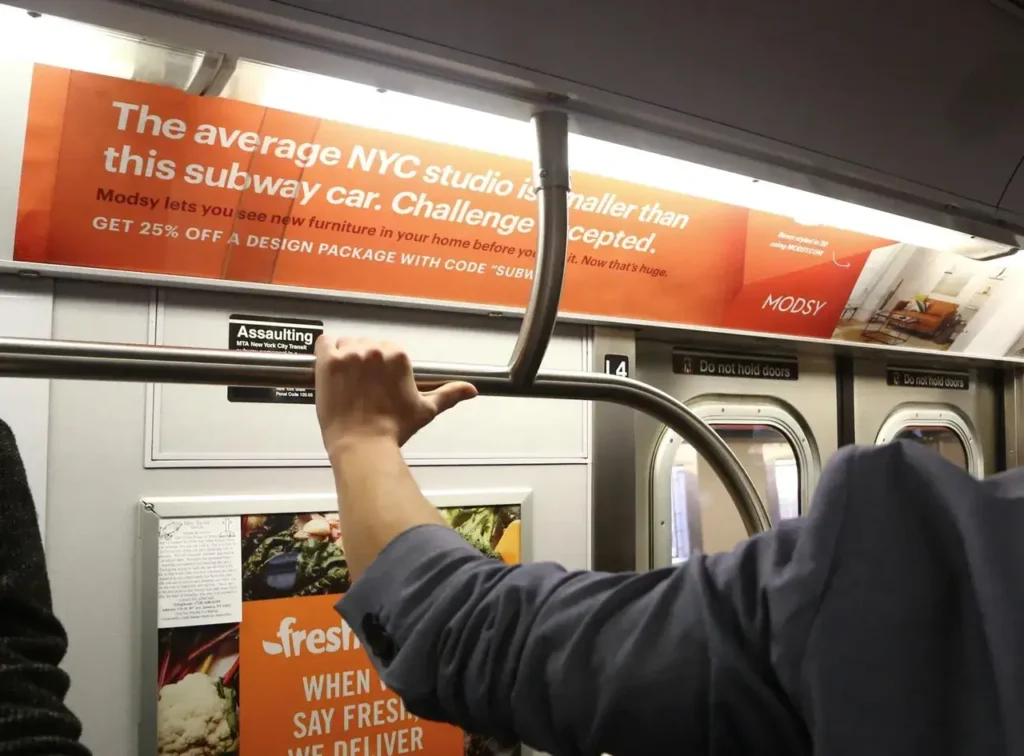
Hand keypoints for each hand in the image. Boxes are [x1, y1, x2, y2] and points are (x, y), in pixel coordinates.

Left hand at [314, 336, 477, 453]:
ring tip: (346, 382)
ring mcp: (350, 354)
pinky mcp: (328, 362)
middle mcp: (375, 350)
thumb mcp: (425, 410)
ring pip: (346, 344)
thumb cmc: (393, 429)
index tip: (377, 384)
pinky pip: (324, 343)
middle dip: (364, 362)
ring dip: (345, 358)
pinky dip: (326, 352)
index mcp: (399, 356)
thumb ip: (449, 395)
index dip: (382, 366)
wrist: (362, 445)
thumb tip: (471, 390)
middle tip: (362, 387)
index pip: (388, 349)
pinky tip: (330, 370)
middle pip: (366, 345)